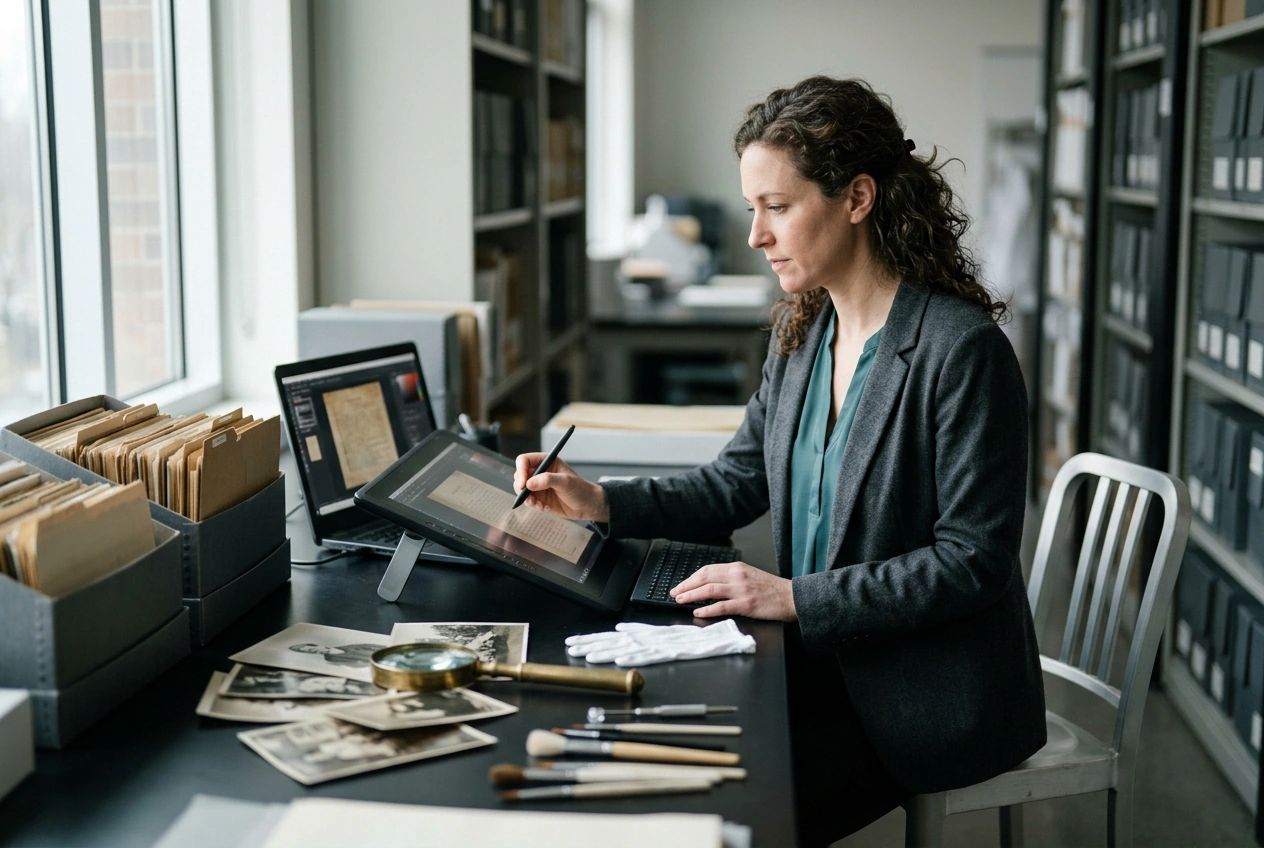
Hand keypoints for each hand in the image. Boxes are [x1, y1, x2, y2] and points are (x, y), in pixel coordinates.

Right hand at [513, 452, 609, 521]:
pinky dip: (534, 505)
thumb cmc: (580, 489)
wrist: (588, 506)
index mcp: (546, 461)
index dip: (521, 470)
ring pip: (522, 490)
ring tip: (538, 505)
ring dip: (527, 498)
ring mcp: (539, 486)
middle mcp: (540, 472)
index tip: (523, 483)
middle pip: (520, 475)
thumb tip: (528, 484)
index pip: (525, 460)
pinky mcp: (540, 498)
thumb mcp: (565, 482)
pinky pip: (529, 501)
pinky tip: (546, 508)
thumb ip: (547, 480)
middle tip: (527, 496)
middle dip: (521, 486)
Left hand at [670, 561, 797, 621]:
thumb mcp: (749, 575)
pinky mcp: (746, 605)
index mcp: (737, 568)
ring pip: (710, 590)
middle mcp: (737, 576)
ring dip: (692, 595)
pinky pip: (722, 606)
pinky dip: (707, 609)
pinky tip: (698, 612)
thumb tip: (709, 584)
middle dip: (687, 586)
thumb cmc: (770, 589)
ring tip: (681, 600)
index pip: (707, 570)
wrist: (790, 597)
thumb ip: (731, 577)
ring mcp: (741, 590)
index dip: (691, 578)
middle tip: (675, 593)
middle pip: (705, 578)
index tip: (681, 585)